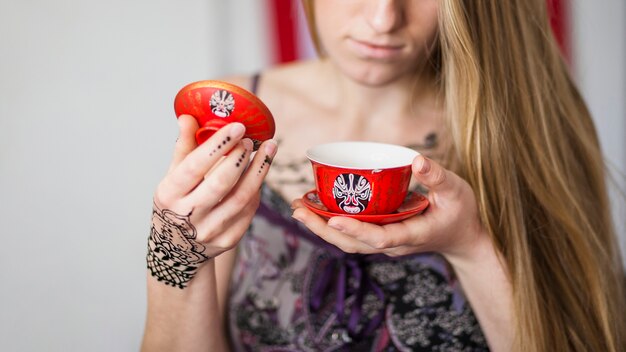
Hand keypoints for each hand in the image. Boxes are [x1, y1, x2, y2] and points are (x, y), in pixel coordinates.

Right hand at [147, 115, 276, 287]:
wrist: (177, 251)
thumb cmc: (176, 205)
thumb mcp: (171, 178)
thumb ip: (183, 148)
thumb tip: (188, 117)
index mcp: (170, 195)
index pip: (195, 166)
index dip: (218, 145)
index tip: (237, 127)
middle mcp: (188, 216)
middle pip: (221, 183)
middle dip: (240, 158)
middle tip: (251, 139)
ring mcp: (210, 230)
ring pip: (242, 197)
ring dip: (259, 170)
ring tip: (268, 148)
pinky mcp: (228, 239)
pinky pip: (249, 210)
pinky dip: (257, 188)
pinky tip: (260, 172)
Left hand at [291, 155, 486, 260]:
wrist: (465, 237)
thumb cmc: (461, 213)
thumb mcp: (456, 191)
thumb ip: (437, 176)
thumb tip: (417, 160)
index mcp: (412, 235)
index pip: (380, 238)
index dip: (356, 230)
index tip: (333, 219)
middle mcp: (394, 244)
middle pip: (353, 244)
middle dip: (323, 230)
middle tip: (298, 211)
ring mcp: (386, 242)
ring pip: (349, 243)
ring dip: (322, 228)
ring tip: (298, 210)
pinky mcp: (381, 235)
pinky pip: (353, 235)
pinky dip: (332, 224)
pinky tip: (316, 209)